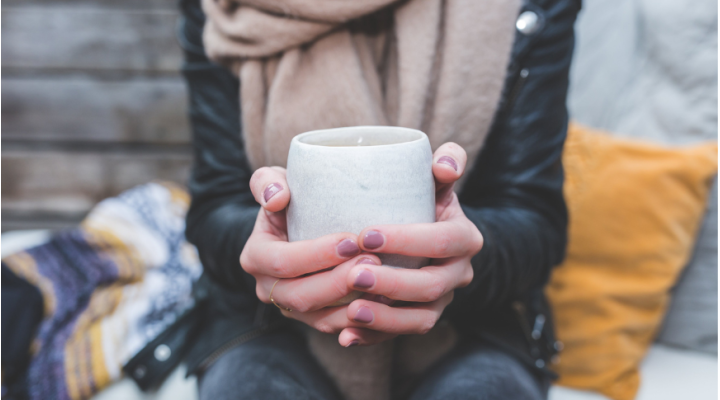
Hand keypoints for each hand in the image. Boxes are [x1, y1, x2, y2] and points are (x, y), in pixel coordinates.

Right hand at [241, 166, 370, 324]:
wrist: (300, 224)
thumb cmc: (292, 198)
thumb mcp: (276, 181)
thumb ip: (268, 183)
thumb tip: (277, 199)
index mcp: (255, 257)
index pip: (283, 262)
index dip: (316, 254)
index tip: (351, 240)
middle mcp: (268, 288)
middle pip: (302, 295)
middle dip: (339, 281)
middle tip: (374, 261)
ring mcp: (291, 309)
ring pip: (321, 317)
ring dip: (353, 303)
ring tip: (384, 281)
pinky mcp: (314, 319)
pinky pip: (337, 327)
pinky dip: (361, 319)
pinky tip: (386, 301)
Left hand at [335, 143, 483, 346]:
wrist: (421, 233)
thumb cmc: (419, 197)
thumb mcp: (433, 177)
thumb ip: (445, 161)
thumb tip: (444, 165)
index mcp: (464, 237)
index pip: (443, 240)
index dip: (407, 240)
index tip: (365, 234)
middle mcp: (458, 273)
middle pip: (431, 286)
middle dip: (393, 283)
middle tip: (353, 274)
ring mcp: (441, 301)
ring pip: (421, 320)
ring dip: (386, 319)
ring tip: (351, 311)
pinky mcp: (420, 319)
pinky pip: (400, 336)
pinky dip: (374, 338)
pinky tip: (347, 336)